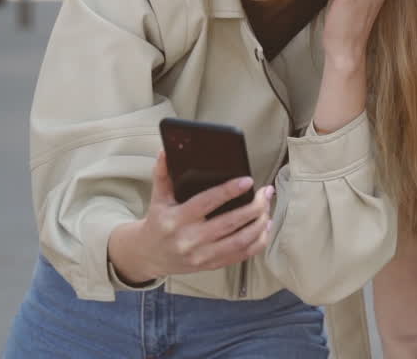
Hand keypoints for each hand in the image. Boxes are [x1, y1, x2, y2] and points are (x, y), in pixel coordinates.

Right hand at [107, 151, 274, 284]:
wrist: (148, 256)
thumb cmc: (158, 222)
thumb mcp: (158, 198)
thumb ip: (163, 174)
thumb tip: (166, 151)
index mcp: (175, 220)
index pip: (206, 203)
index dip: (228, 191)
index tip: (247, 181)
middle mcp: (189, 240)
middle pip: (230, 222)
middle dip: (254, 206)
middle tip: (266, 192)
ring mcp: (201, 256)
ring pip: (239, 241)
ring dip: (259, 223)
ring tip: (268, 207)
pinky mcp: (210, 265)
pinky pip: (240, 255)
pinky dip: (258, 242)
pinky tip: (265, 228)